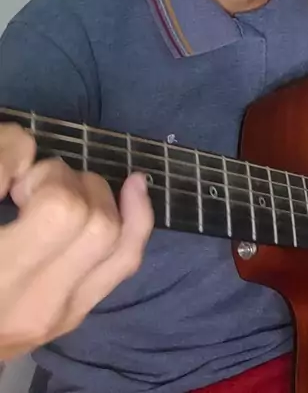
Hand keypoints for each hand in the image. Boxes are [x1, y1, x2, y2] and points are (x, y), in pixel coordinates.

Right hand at [0, 120, 153, 359]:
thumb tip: (28, 151)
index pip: (59, 209)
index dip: (42, 174)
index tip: (14, 181)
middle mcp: (27, 302)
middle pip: (87, 218)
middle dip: (65, 180)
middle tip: (28, 187)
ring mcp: (55, 314)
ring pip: (114, 237)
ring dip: (93, 194)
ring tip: (57, 193)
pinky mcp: (71, 315)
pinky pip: (123, 261)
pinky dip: (134, 216)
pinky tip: (133, 186)